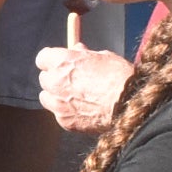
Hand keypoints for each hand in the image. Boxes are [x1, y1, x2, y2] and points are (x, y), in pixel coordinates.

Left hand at [36, 12, 133, 132]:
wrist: (129, 105)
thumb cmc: (119, 77)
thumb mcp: (103, 56)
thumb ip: (84, 55)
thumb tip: (76, 50)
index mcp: (63, 62)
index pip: (43, 58)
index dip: (51, 60)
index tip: (59, 63)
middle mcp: (55, 82)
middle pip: (44, 78)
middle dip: (55, 78)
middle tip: (70, 81)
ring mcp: (58, 104)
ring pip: (47, 98)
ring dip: (56, 96)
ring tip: (74, 97)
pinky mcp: (65, 121)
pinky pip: (59, 114)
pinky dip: (67, 112)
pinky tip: (82, 111)